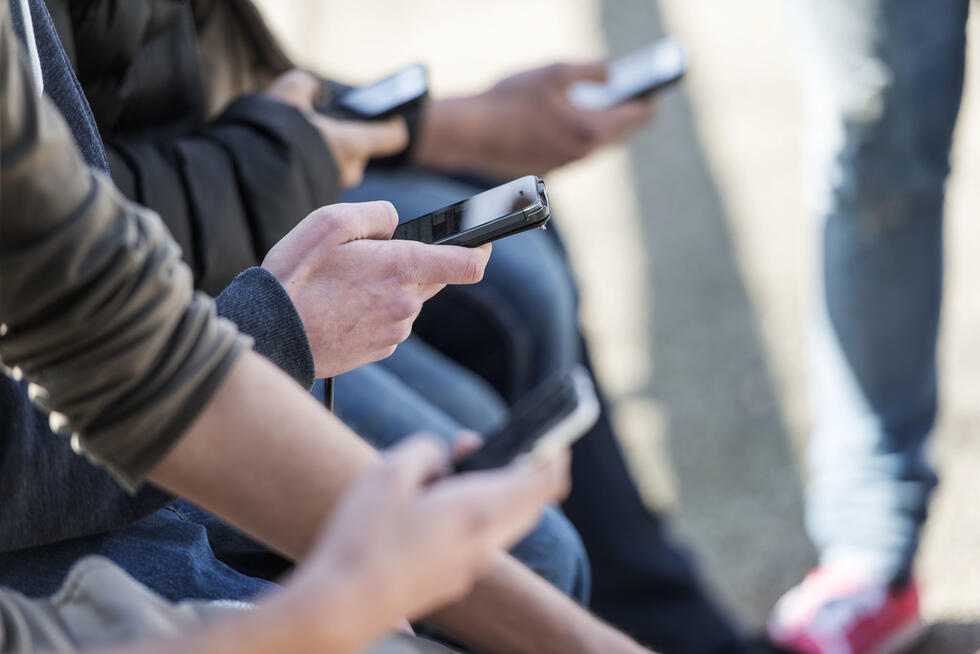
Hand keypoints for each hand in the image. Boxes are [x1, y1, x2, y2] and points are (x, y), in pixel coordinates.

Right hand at [261, 201, 491, 377]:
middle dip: (411, 264)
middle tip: (369, 258)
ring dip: (387, 289)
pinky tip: (340, 309)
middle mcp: (407, 303)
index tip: (482, 241)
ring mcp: (395, 331)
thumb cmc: (295, 276)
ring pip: (407, 300)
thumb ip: (375, 214)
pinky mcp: (381, 350)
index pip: (468, 264)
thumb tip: (396, 224)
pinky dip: (373, 312)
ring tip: (341, 287)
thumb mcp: (329, 223)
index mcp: (401, 268)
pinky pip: (390, 322)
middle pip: (432, 278)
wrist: (270, 335)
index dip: (480, 249)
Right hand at [266, 69, 407, 187]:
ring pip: (338, 166)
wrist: (243, 178)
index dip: (391, 125)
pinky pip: (320, 179)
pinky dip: (310, 168)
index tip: (386, 118)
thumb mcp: (287, 93)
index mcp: (352, 144)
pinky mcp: (315, 199)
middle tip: (321, 126)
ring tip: (298, 141)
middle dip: (345, 139)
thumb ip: (306, 85)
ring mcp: (333, 188)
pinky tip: (287, 157)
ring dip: (325, 154)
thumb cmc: (271, 133)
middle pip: (360, 151)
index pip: (393, 137)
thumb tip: (312, 88)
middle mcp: (349, 170)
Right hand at [288, 435, 570, 635]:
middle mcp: (485, 544)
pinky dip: (467, 518)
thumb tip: (440, 457)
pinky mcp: (451, 580)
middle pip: (526, 502)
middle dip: (509, 469)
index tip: (549, 437)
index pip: (545, 483)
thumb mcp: (390, 471)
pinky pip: (475, 541)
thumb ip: (426, 450)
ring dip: (487, 494)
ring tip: (437, 478)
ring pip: (500, 522)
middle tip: (466, 450)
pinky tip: (423, 511)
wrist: (340, 606)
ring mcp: (470, 567)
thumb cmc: (364, 540)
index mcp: (479, 512)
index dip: (554, 454)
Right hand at [414, 62, 653, 177]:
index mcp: (590, 130)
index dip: (647, 100)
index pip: (637, 118)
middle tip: (629, 93)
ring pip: (595, 145)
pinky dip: (577, 136)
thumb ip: (591, 70)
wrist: (471, 133)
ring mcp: (564, 165)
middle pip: (618, 134)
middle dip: (624, 113)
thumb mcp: (554, 72)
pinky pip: (573, 152)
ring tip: (600, 104)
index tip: (652, 89)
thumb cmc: (510, 100)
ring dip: (599, 125)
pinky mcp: (547, 171)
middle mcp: (582, 154)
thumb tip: (613, 71)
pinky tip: (568, 119)